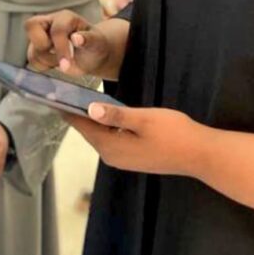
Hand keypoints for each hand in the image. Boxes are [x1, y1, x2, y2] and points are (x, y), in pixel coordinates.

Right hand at [25, 10, 112, 78]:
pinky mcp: (36, 48)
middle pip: (30, 25)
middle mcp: (50, 22)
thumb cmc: (94, 45)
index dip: (60, 48)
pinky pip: (32, 60)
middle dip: (42, 47)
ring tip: (64, 61)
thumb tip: (76, 38)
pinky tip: (56, 64)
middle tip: (58, 58)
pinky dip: (43, 66)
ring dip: (47, 61)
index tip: (67, 65)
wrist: (92, 55)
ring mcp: (41, 35)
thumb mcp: (97, 42)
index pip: (56, 30)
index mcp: (66, 18)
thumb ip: (89, 39)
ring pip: (32, 49)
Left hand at [66, 103, 207, 177]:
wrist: (200, 155)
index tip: (52, 97)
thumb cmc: (174, 133)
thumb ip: (116, 114)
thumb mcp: (144, 119)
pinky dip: (104, 128)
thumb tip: (90, 109)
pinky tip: (105, 115)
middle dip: (76, 114)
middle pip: (89, 132)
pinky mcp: (132, 159)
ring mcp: (122, 160)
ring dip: (91, 121)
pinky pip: (111, 141)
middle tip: (63, 94)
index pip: (82, 126)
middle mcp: (112, 157)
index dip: (67, 110)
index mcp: (111, 147)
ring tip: (79, 100)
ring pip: (100, 137)